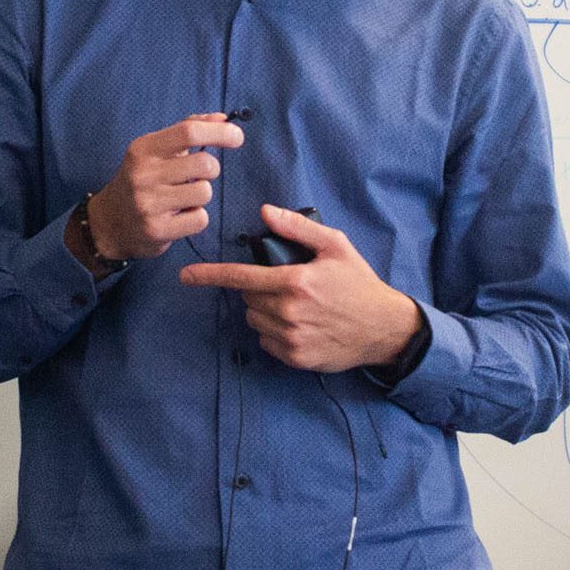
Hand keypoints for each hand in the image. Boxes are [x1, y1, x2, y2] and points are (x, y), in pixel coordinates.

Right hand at [83, 114, 243, 261]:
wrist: (109, 222)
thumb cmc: (142, 181)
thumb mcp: (156, 150)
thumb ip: (188, 130)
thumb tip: (222, 118)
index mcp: (144, 148)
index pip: (189, 132)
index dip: (219, 132)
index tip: (237, 137)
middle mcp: (143, 174)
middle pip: (204, 163)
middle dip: (212, 169)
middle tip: (199, 175)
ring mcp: (148, 203)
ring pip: (205, 192)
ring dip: (201, 195)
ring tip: (183, 197)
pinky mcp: (156, 230)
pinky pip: (200, 219)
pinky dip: (196, 218)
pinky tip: (179, 216)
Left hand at [179, 204, 422, 373]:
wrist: (384, 328)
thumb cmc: (359, 283)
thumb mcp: (335, 246)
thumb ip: (298, 228)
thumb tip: (265, 212)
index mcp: (295, 281)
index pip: (240, 278)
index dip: (209, 276)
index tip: (186, 276)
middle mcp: (289, 311)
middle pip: (247, 298)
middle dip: (258, 289)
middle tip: (287, 285)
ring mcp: (291, 337)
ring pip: (254, 320)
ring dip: (264, 311)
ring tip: (295, 306)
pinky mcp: (295, 357)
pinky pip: (266, 342)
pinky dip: (274, 333)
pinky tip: (299, 325)